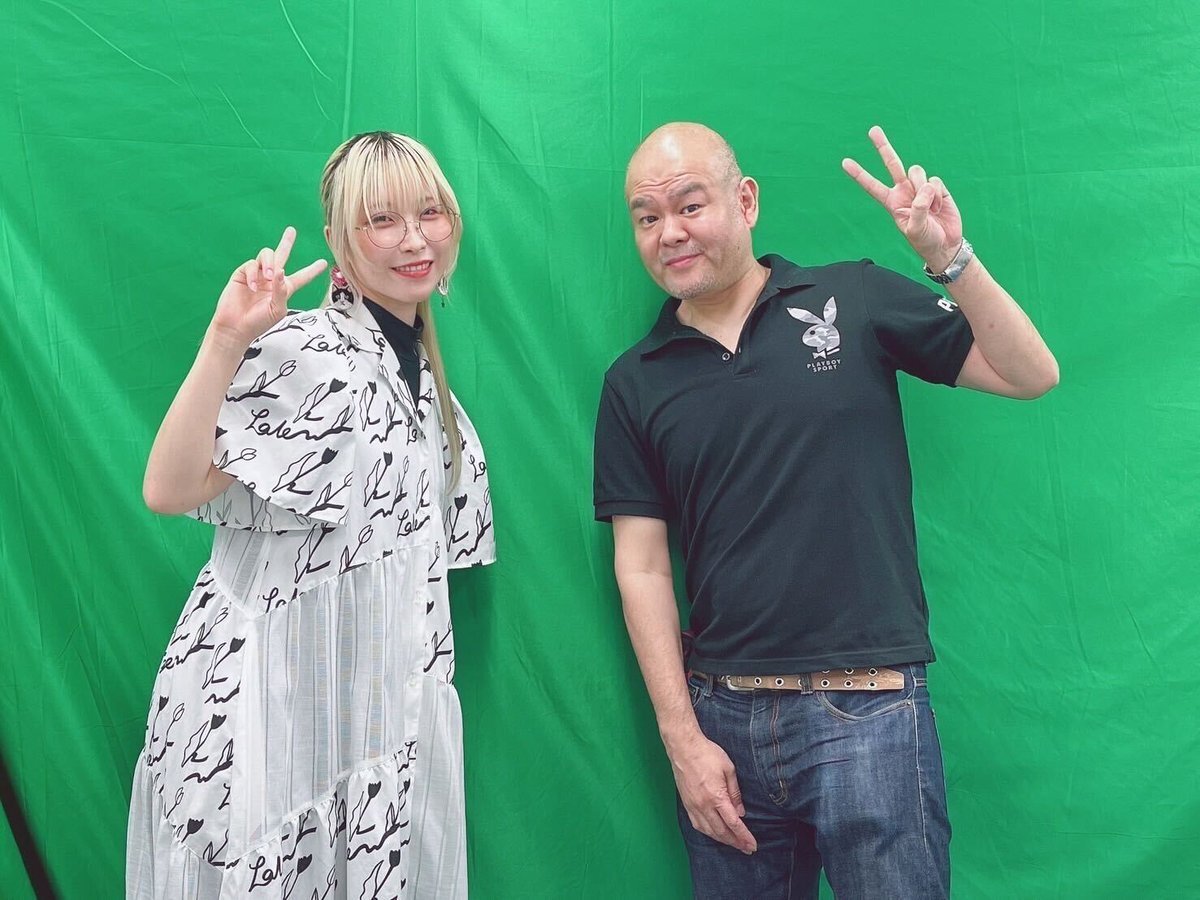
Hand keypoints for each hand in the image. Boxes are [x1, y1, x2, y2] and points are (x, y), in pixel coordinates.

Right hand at [209, 226, 327, 349]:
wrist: (237, 327)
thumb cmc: (259, 322)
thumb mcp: (277, 309)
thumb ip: (281, 290)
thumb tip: (281, 271)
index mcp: (285, 288)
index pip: (301, 277)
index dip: (312, 270)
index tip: (323, 263)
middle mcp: (272, 278)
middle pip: (281, 255)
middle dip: (286, 242)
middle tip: (292, 230)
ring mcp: (257, 274)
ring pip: (266, 255)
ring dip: (269, 262)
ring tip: (269, 276)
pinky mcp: (242, 274)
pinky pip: (250, 265)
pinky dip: (253, 274)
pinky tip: (253, 287)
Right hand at [670, 733, 756, 853]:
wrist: (683, 747)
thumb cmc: (707, 754)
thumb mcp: (728, 769)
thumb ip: (735, 792)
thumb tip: (741, 812)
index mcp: (716, 796)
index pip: (733, 823)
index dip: (744, 836)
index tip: (752, 845)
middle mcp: (703, 805)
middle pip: (721, 831)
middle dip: (735, 842)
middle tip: (747, 849)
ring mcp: (693, 806)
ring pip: (709, 831)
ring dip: (722, 840)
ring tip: (733, 844)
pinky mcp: (686, 803)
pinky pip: (697, 825)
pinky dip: (708, 833)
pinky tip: (714, 833)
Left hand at [842, 126, 963, 271]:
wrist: (946, 244)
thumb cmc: (925, 240)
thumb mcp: (915, 229)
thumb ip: (918, 209)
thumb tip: (925, 188)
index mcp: (892, 202)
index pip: (872, 186)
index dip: (859, 174)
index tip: (844, 162)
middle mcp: (904, 191)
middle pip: (891, 163)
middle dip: (883, 146)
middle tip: (872, 130)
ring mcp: (920, 187)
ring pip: (916, 172)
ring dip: (923, 189)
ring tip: (930, 209)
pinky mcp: (936, 187)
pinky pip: (934, 181)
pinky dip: (937, 196)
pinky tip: (938, 209)